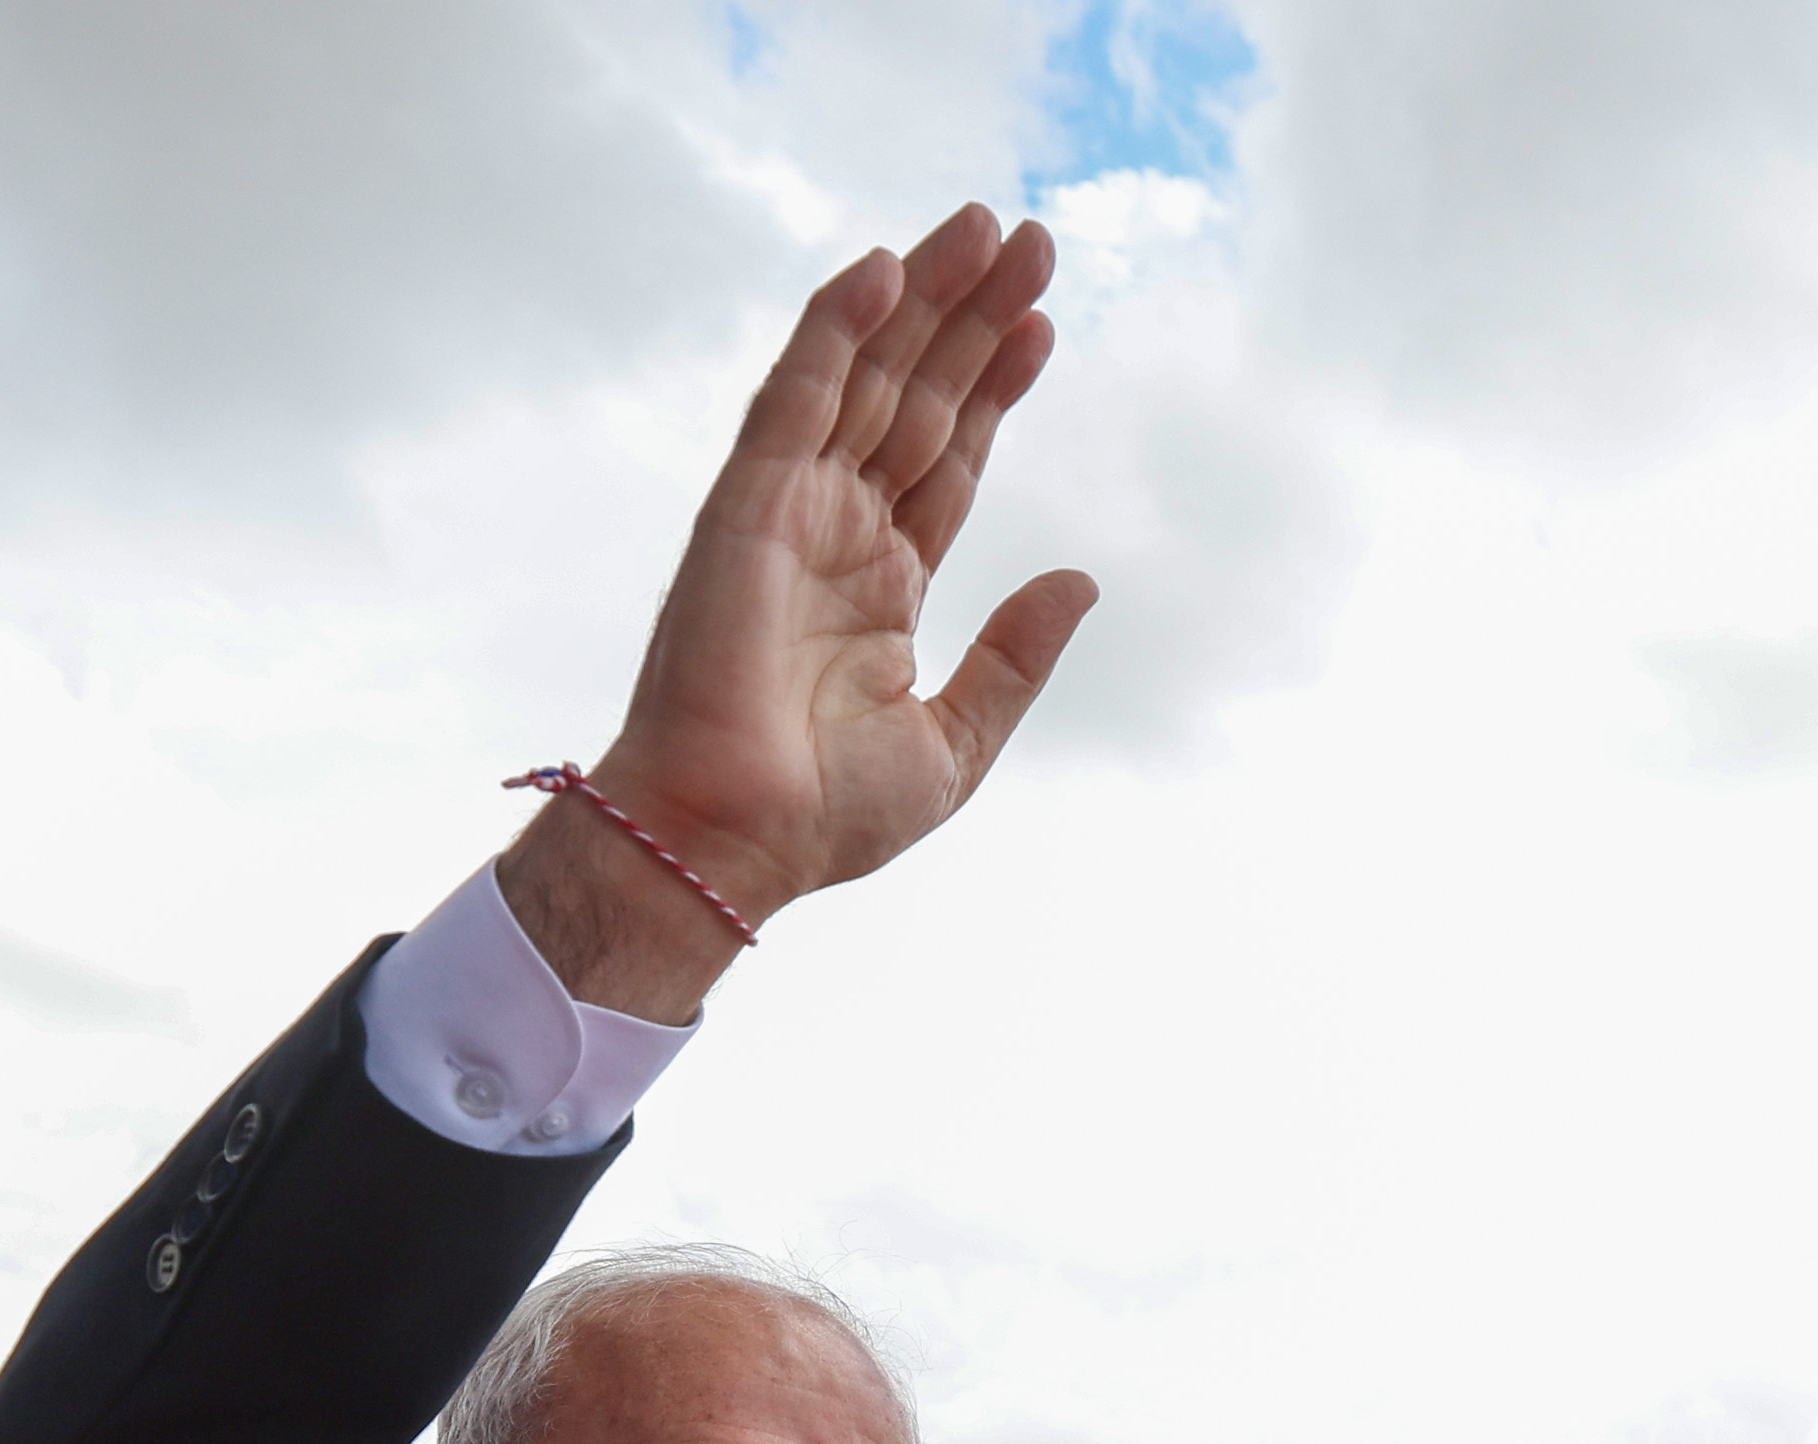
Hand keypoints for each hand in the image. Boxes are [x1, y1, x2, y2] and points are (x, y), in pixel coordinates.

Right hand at [517, 209, 1098, 1013]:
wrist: (735, 844)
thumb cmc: (826, 814)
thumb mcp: (957, 739)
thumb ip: (1016, 656)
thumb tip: (1081, 579)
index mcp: (884, 583)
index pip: (950, 457)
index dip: (994, 387)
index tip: (1043, 322)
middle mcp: (838, 531)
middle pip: (918, 395)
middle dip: (973, 317)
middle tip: (1031, 237)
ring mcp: (791, 509)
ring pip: (867, 374)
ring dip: (921, 297)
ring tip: (982, 225)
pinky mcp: (747, 502)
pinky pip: (796, 395)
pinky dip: (835, 327)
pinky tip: (883, 267)